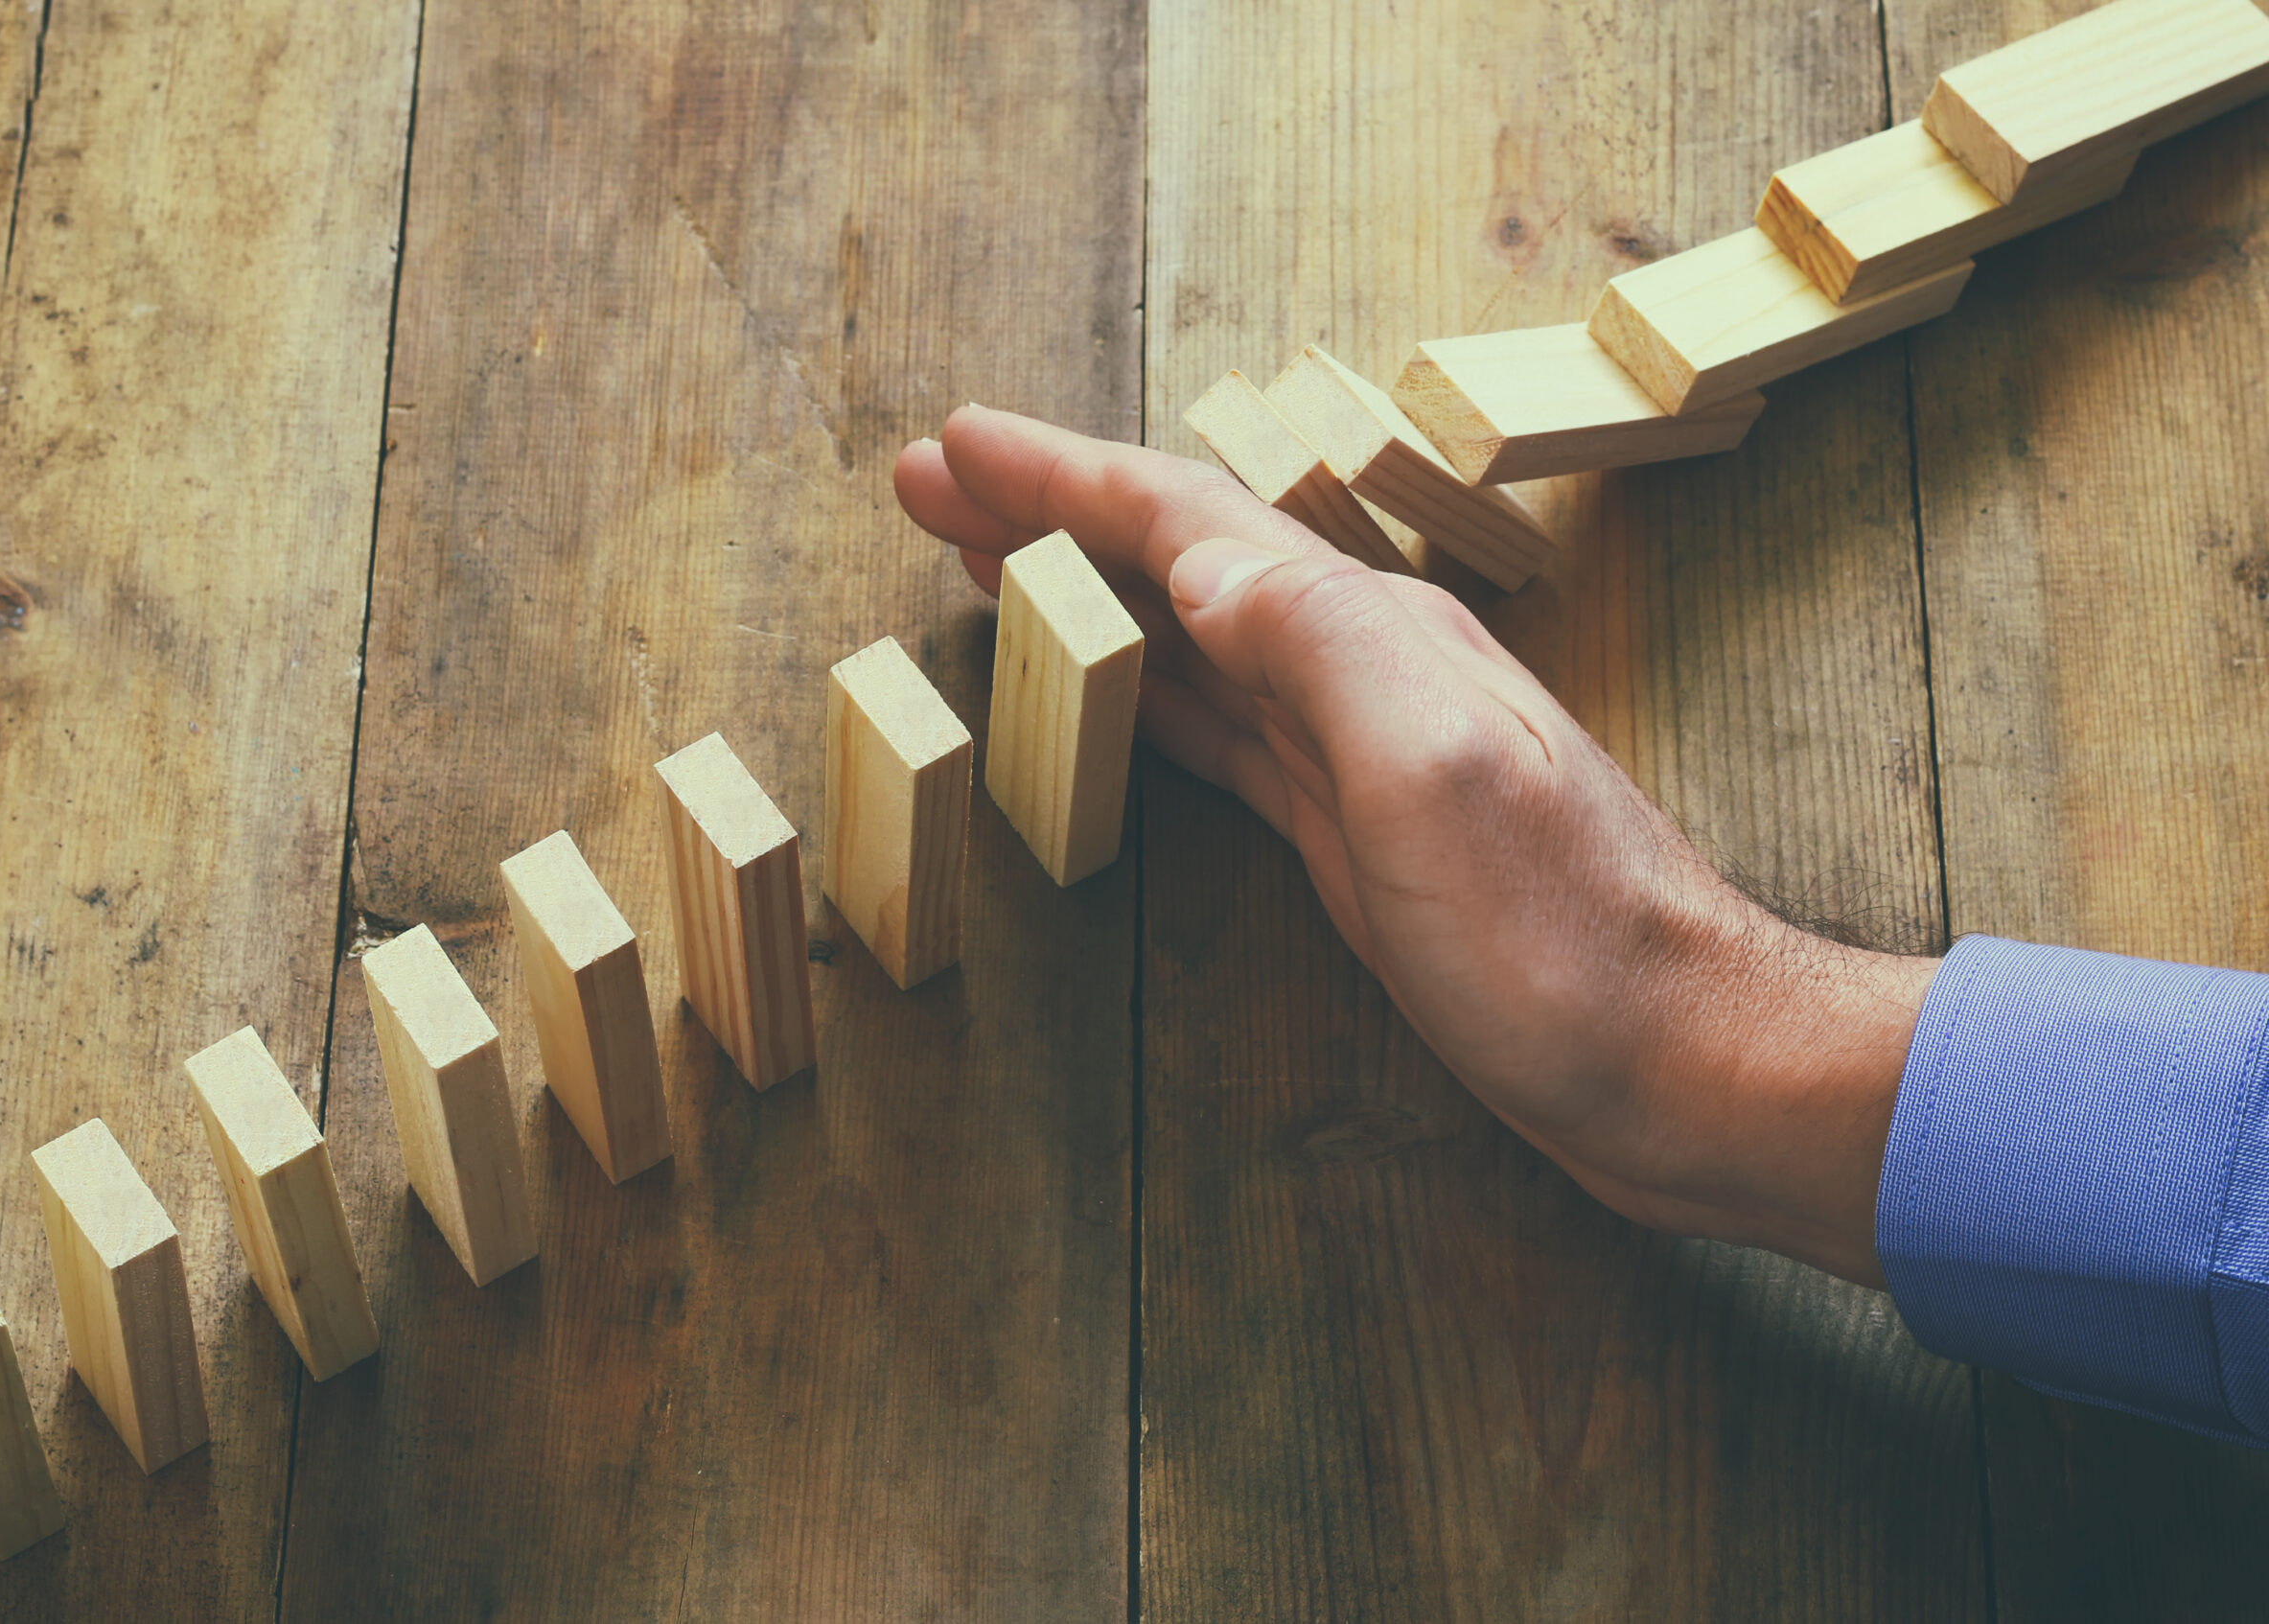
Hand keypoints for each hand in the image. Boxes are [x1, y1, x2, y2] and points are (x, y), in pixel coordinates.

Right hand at [894, 406, 1938, 1285]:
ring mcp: (1358, 752)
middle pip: (1178, 562)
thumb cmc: (1565, 940)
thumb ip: (1320, 646)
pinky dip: (1147, 695)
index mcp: (1371, 638)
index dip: (1063, 479)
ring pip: (1190, 641)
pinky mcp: (1355, 833)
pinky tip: (1113, 694)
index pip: (1189, 525)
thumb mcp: (1434, 773)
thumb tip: (1198, 560)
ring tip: (989, 563)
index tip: (957, 446)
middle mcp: (1363, 672)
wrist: (1680, 1061)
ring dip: (1088, 593)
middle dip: (1053, 514)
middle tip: (936, 486)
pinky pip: (1220, 733)